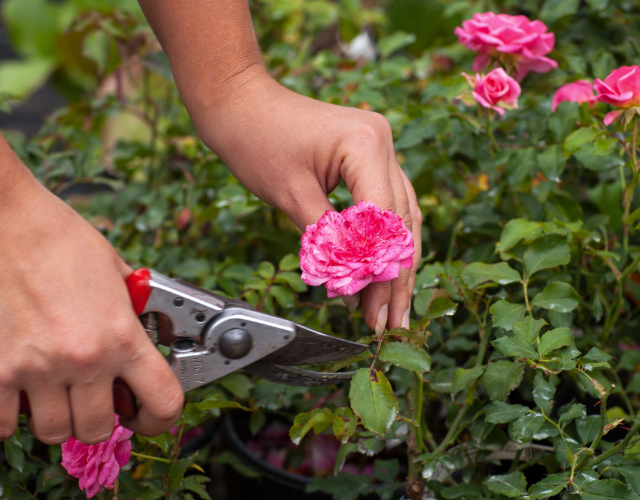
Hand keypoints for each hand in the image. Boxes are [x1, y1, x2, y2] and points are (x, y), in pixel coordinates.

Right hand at [0, 179, 183, 443]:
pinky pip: (0, 426)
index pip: (163, 402)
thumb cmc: (48, 230)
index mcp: (122, 333)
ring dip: (51, 419)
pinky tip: (5, 398)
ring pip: (54, 432)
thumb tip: (140, 323)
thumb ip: (126, 304)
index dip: (157, 419)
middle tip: (83, 398)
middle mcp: (86, 359)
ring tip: (44, 394)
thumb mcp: (110, 264)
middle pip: (100, 428)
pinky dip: (2, 419)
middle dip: (94, 418)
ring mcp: (39, 370)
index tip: (143, 416)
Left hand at [191, 68, 421, 332]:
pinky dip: (381, 241)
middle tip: (389, 324)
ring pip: (400, 217)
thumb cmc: (255, 139)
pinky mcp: (369, 156)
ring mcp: (380, 147)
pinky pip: (385, 204)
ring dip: (394, 265)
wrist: (239, 102)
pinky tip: (381, 275)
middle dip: (393, 278)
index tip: (371, 310)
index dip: (379, 270)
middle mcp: (383, 143)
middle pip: (400, 223)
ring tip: (391, 311)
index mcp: (366, 145)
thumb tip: (350, 285)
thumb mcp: (290, 195)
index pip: (383, 220)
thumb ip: (325, 240)